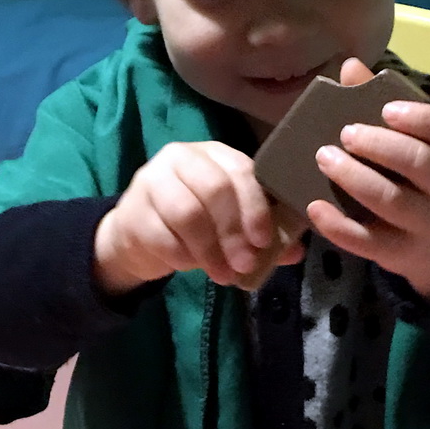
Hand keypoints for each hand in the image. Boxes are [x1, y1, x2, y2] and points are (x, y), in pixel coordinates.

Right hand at [94, 141, 304, 293]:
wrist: (138, 234)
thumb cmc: (194, 223)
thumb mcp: (229, 223)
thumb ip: (261, 233)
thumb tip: (296, 250)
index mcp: (213, 154)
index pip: (239, 170)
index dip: (255, 206)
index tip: (264, 241)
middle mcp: (181, 157)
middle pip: (214, 188)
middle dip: (234, 231)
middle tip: (245, 263)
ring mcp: (152, 181)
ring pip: (188, 213)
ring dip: (211, 250)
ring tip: (224, 275)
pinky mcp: (132, 211)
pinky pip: (163, 236)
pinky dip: (183, 257)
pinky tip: (191, 266)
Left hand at [306, 58, 429, 300]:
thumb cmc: (422, 179)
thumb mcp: (416, 143)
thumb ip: (381, 103)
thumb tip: (350, 66)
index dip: (422, 118)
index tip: (386, 109)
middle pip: (421, 164)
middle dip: (380, 145)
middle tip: (344, 134)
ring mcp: (427, 224)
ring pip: (393, 202)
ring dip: (356, 179)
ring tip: (324, 158)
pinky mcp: (401, 254)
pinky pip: (370, 241)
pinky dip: (339, 226)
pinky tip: (314, 207)